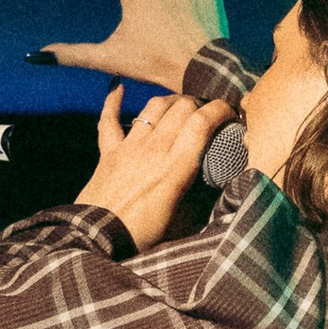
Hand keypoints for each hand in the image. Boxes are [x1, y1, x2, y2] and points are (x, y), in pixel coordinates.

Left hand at [78, 85, 235, 252]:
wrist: (95, 240)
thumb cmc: (140, 237)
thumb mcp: (182, 224)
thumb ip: (201, 203)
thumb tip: (218, 190)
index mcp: (175, 167)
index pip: (202, 122)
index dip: (221, 111)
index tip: (231, 114)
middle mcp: (154, 149)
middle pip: (182, 107)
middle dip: (200, 105)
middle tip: (208, 115)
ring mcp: (128, 147)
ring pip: (153, 107)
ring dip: (171, 101)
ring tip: (181, 106)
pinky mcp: (107, 153)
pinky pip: (108, 120)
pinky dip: (113, 101)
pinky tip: (118, 87)